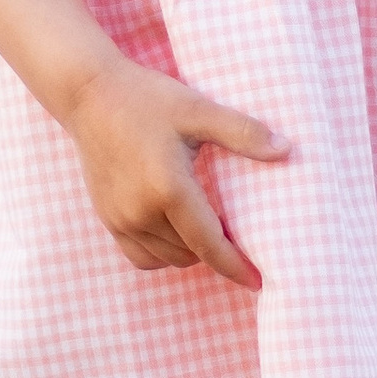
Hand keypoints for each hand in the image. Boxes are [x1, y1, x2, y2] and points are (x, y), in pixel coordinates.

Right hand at [64, 52, 286, 286]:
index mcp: (168, 188)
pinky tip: (176, 231)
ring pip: (166, 259)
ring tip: (207, 228)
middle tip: (235, 231)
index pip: (208, 243)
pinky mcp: (107, 219)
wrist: (89, 95)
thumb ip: (243, 133)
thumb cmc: (146, 99)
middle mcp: (140, 211)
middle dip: (216, 251)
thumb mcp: (198, 109)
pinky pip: (141, 256)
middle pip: (190, 254)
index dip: (235, 266)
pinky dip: (163, 253)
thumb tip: (287, 150)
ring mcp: (120, 218)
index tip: (258, 282)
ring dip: (191, 252)